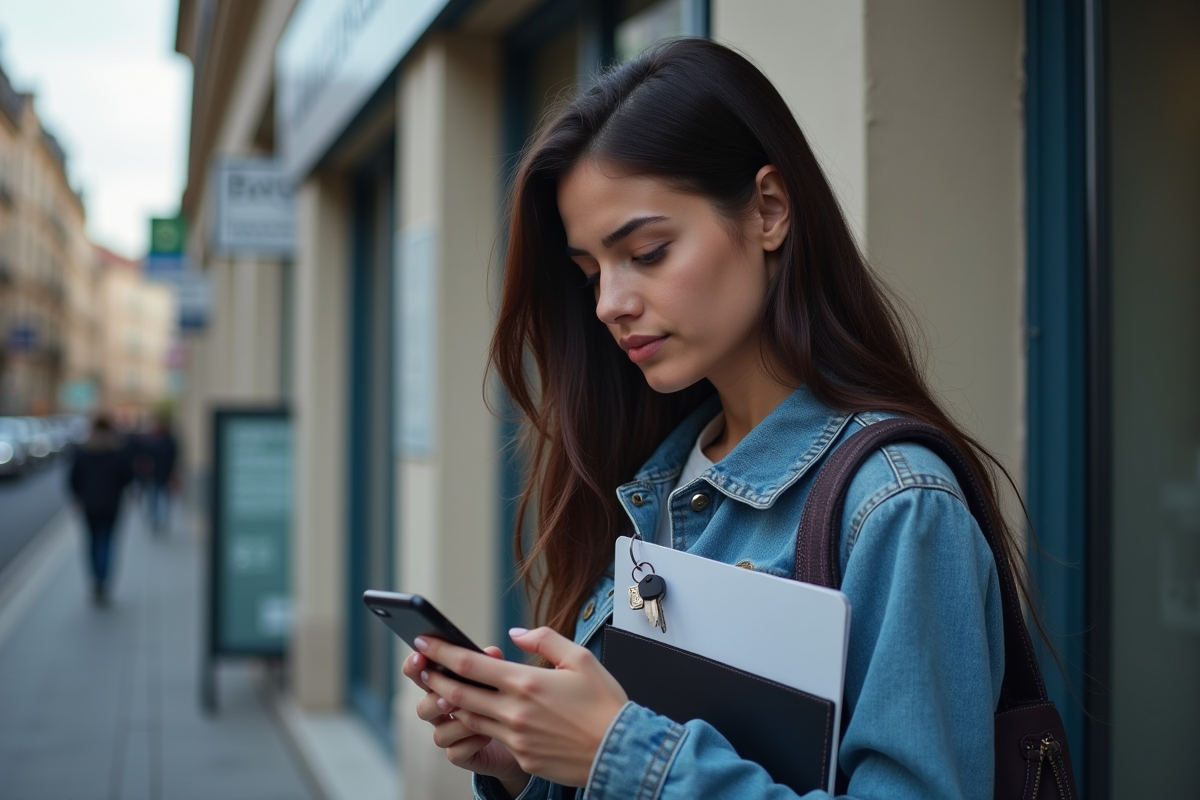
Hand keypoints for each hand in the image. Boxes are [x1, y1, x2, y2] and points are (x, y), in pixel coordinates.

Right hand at [402, 645, 528, 792]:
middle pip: (423, 708)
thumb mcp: (499, 676)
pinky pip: (455, 752)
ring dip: (456, 724)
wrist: (522, 733)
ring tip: (474, 716)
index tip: (419, 657)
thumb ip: (493, 664)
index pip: (419, 673)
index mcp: (444, 684)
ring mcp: (450, 735)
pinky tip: (487, 735)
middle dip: (433, 702)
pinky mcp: (461, 755)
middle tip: (448, 699)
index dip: (414, 666)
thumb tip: (493, 652)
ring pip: (439, 733)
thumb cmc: (505, 698)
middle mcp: (441, 712)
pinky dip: (470, 743)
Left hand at [417, 627, 628, 787]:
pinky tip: (478, 717)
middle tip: (421, 668)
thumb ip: (544, 639)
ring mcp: (515, 738)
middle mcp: (514, 711)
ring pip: (470, 718)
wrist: (621, 751)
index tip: (423, 642)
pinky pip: (493, 738)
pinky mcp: (522, 757)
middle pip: (459, 694)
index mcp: (526, 682)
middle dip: (435, 678)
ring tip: (441, 691)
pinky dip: (481, 725)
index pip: (470, 664)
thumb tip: (515, 633)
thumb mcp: (580, 659)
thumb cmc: (605, 703)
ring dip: (452, 704)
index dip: (441, 652)